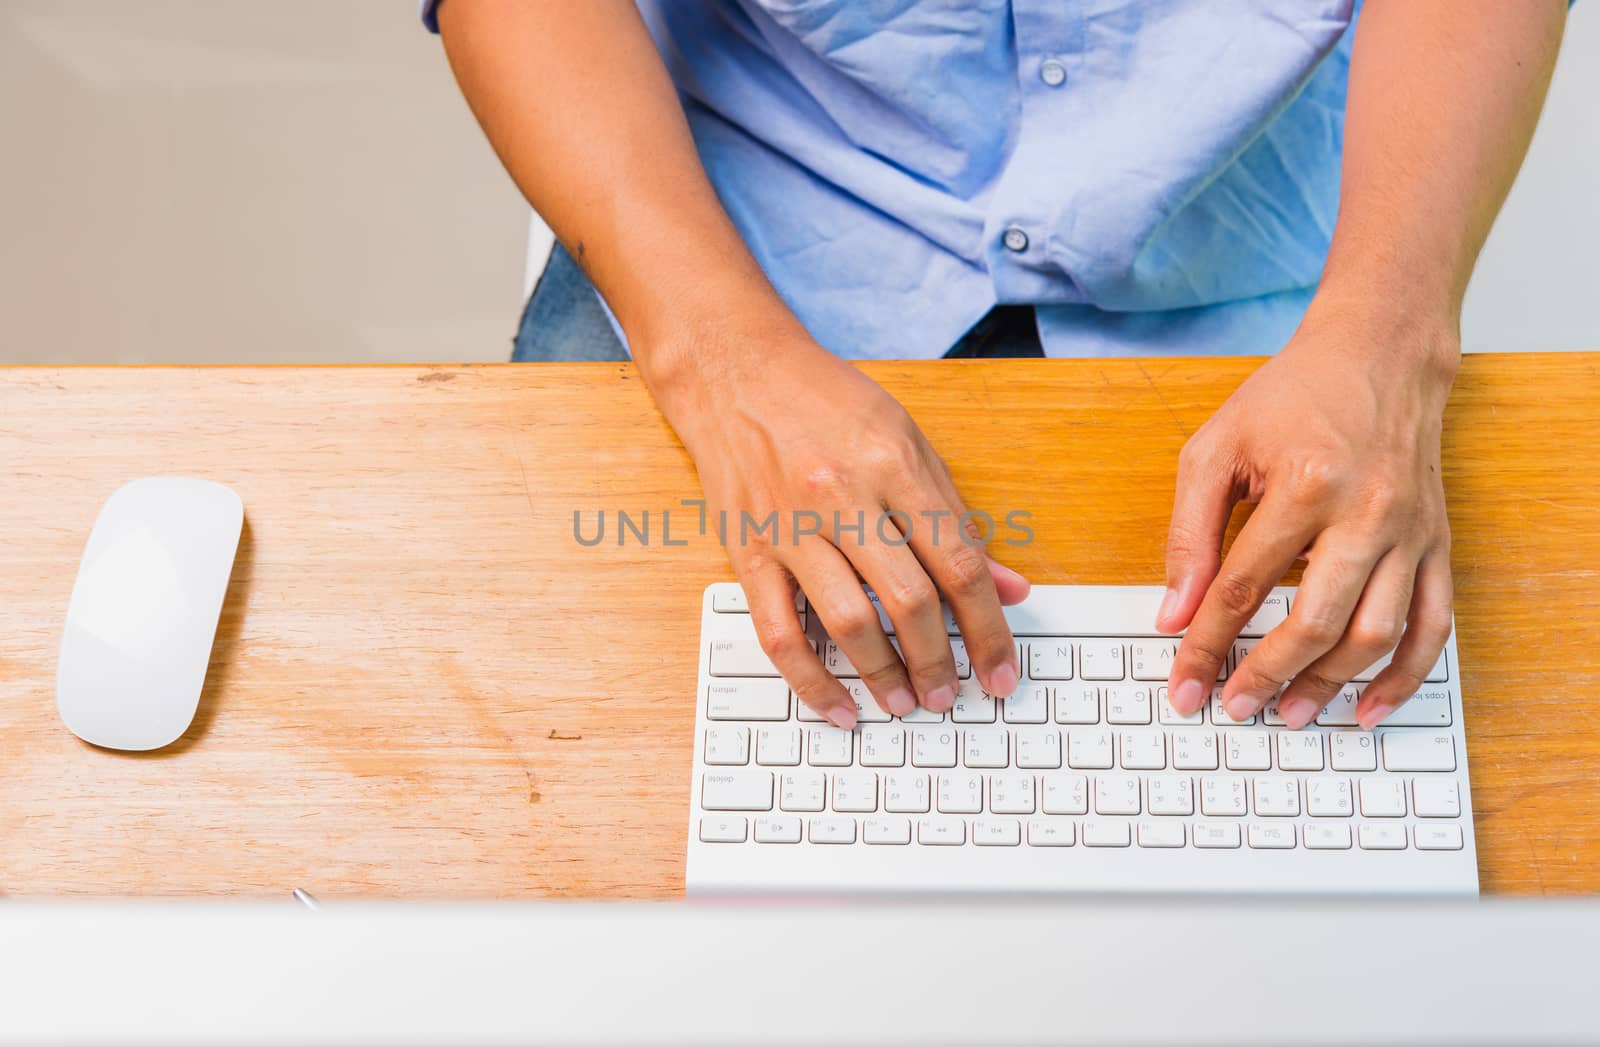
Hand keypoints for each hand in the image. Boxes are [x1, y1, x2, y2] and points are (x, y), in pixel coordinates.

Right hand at [651, 321, 1028, 728]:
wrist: (735, 371)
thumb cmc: (826, 403)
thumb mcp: (908, 441)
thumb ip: (956, 517)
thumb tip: (1007, 587)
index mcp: (894, 466)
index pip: (959, 564)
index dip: (989, 629)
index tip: (1001, 671)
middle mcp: (843, 496)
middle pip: (910, 600)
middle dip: (939, 662)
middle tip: (951, 695)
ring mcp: (791, 527)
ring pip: (849, 623)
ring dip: (885, 676)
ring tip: (906, 704)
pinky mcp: (749, 552)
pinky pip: (779, 632)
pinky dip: (811, 680)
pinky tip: (838, 705)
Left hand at [1158, 304, 1458, 730]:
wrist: (1379, 355)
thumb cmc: (1291, 399)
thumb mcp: (1216, 449)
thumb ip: (1190, 534)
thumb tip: (1173, 613)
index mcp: (1307, 484)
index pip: (1245, 587)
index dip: (1206, 643)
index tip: (1182, 682)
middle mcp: (1368, 512)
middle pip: (1315, 621)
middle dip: (1267, 675)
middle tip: (1233, 707)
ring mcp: (1410, 532)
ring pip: (1376, 633)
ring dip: (1331, 685)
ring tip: (1290, 714)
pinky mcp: (1437, 544)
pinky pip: (1432, 625)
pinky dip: (1405, 676)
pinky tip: (1370, 707)